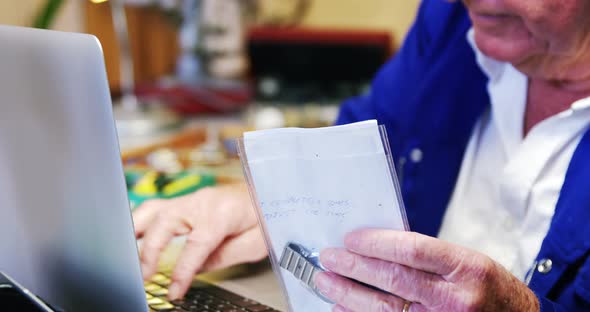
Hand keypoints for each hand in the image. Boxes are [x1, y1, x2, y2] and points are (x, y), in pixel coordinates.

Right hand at [132, 184, 266, 299]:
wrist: (269, 191)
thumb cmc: (266, 215)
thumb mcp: (256, 243)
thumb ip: (224, 257)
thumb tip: (196, 269)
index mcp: (222, 212)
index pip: (196, 244)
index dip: (182, 271)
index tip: (175, 291)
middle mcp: (202, 202)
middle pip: (164, 223)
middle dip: (150, 252)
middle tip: (145, 277)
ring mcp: (191, 199)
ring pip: (153, 210)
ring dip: (137, 233)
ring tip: (128, 257)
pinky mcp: (186, 201)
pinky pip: (156, 209)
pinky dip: (140, 223)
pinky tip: (132, 238)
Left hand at [314, 229, 539, 311]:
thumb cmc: (488, 289)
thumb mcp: (467, 262)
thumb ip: (427, 256)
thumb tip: (376, 247)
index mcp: (466, 268)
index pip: (413, 250)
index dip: (377, 243)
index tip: (351, 238)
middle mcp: (455, 299)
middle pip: (394, 279)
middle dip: (354, 267)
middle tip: (329, 257)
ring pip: (385, 308)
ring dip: (349, 294)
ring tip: (326, 281)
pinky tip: (341, 308)